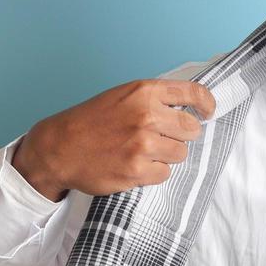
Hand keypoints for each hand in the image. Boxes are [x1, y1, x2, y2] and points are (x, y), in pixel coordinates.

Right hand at [11, 78, 216, 201]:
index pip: (194, 94)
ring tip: (141, 151)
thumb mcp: (123, 96)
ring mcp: (142, 145)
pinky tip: (133, 165)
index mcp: (144, 92)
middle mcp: (147, 116)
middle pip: (192, 130)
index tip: (207, 112)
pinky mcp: (137, 170)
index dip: (206, 104)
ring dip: (166, 155)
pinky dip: (152, 172)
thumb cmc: (91, 121)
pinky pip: (164, 173)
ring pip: (180, 154)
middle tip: (160, 137)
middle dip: (181, 136)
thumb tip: (191, 108)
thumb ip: (155, 99)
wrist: (58, 148)